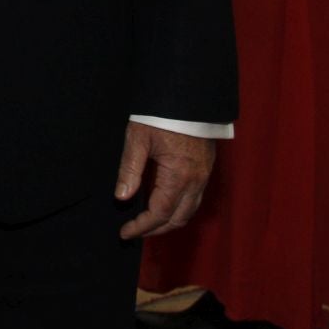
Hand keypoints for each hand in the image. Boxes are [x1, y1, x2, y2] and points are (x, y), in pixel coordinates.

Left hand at [116, 122, 214, 239]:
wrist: (189, 96)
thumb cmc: (161, 115)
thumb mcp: (138, 138)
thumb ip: (130, 169)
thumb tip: (122, 198)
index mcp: (179, 176)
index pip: (160, 213)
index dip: (142, 226)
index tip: (125, 232)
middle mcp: (196, 181)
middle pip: (178, 219)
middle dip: (155, 230)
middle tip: (134, 232)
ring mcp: (204, 176)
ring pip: (189, 211)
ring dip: (169, 221)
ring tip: (147, 223)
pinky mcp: (206, 169)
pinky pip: (195, 199)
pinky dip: (179, 209)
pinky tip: (164, 204)